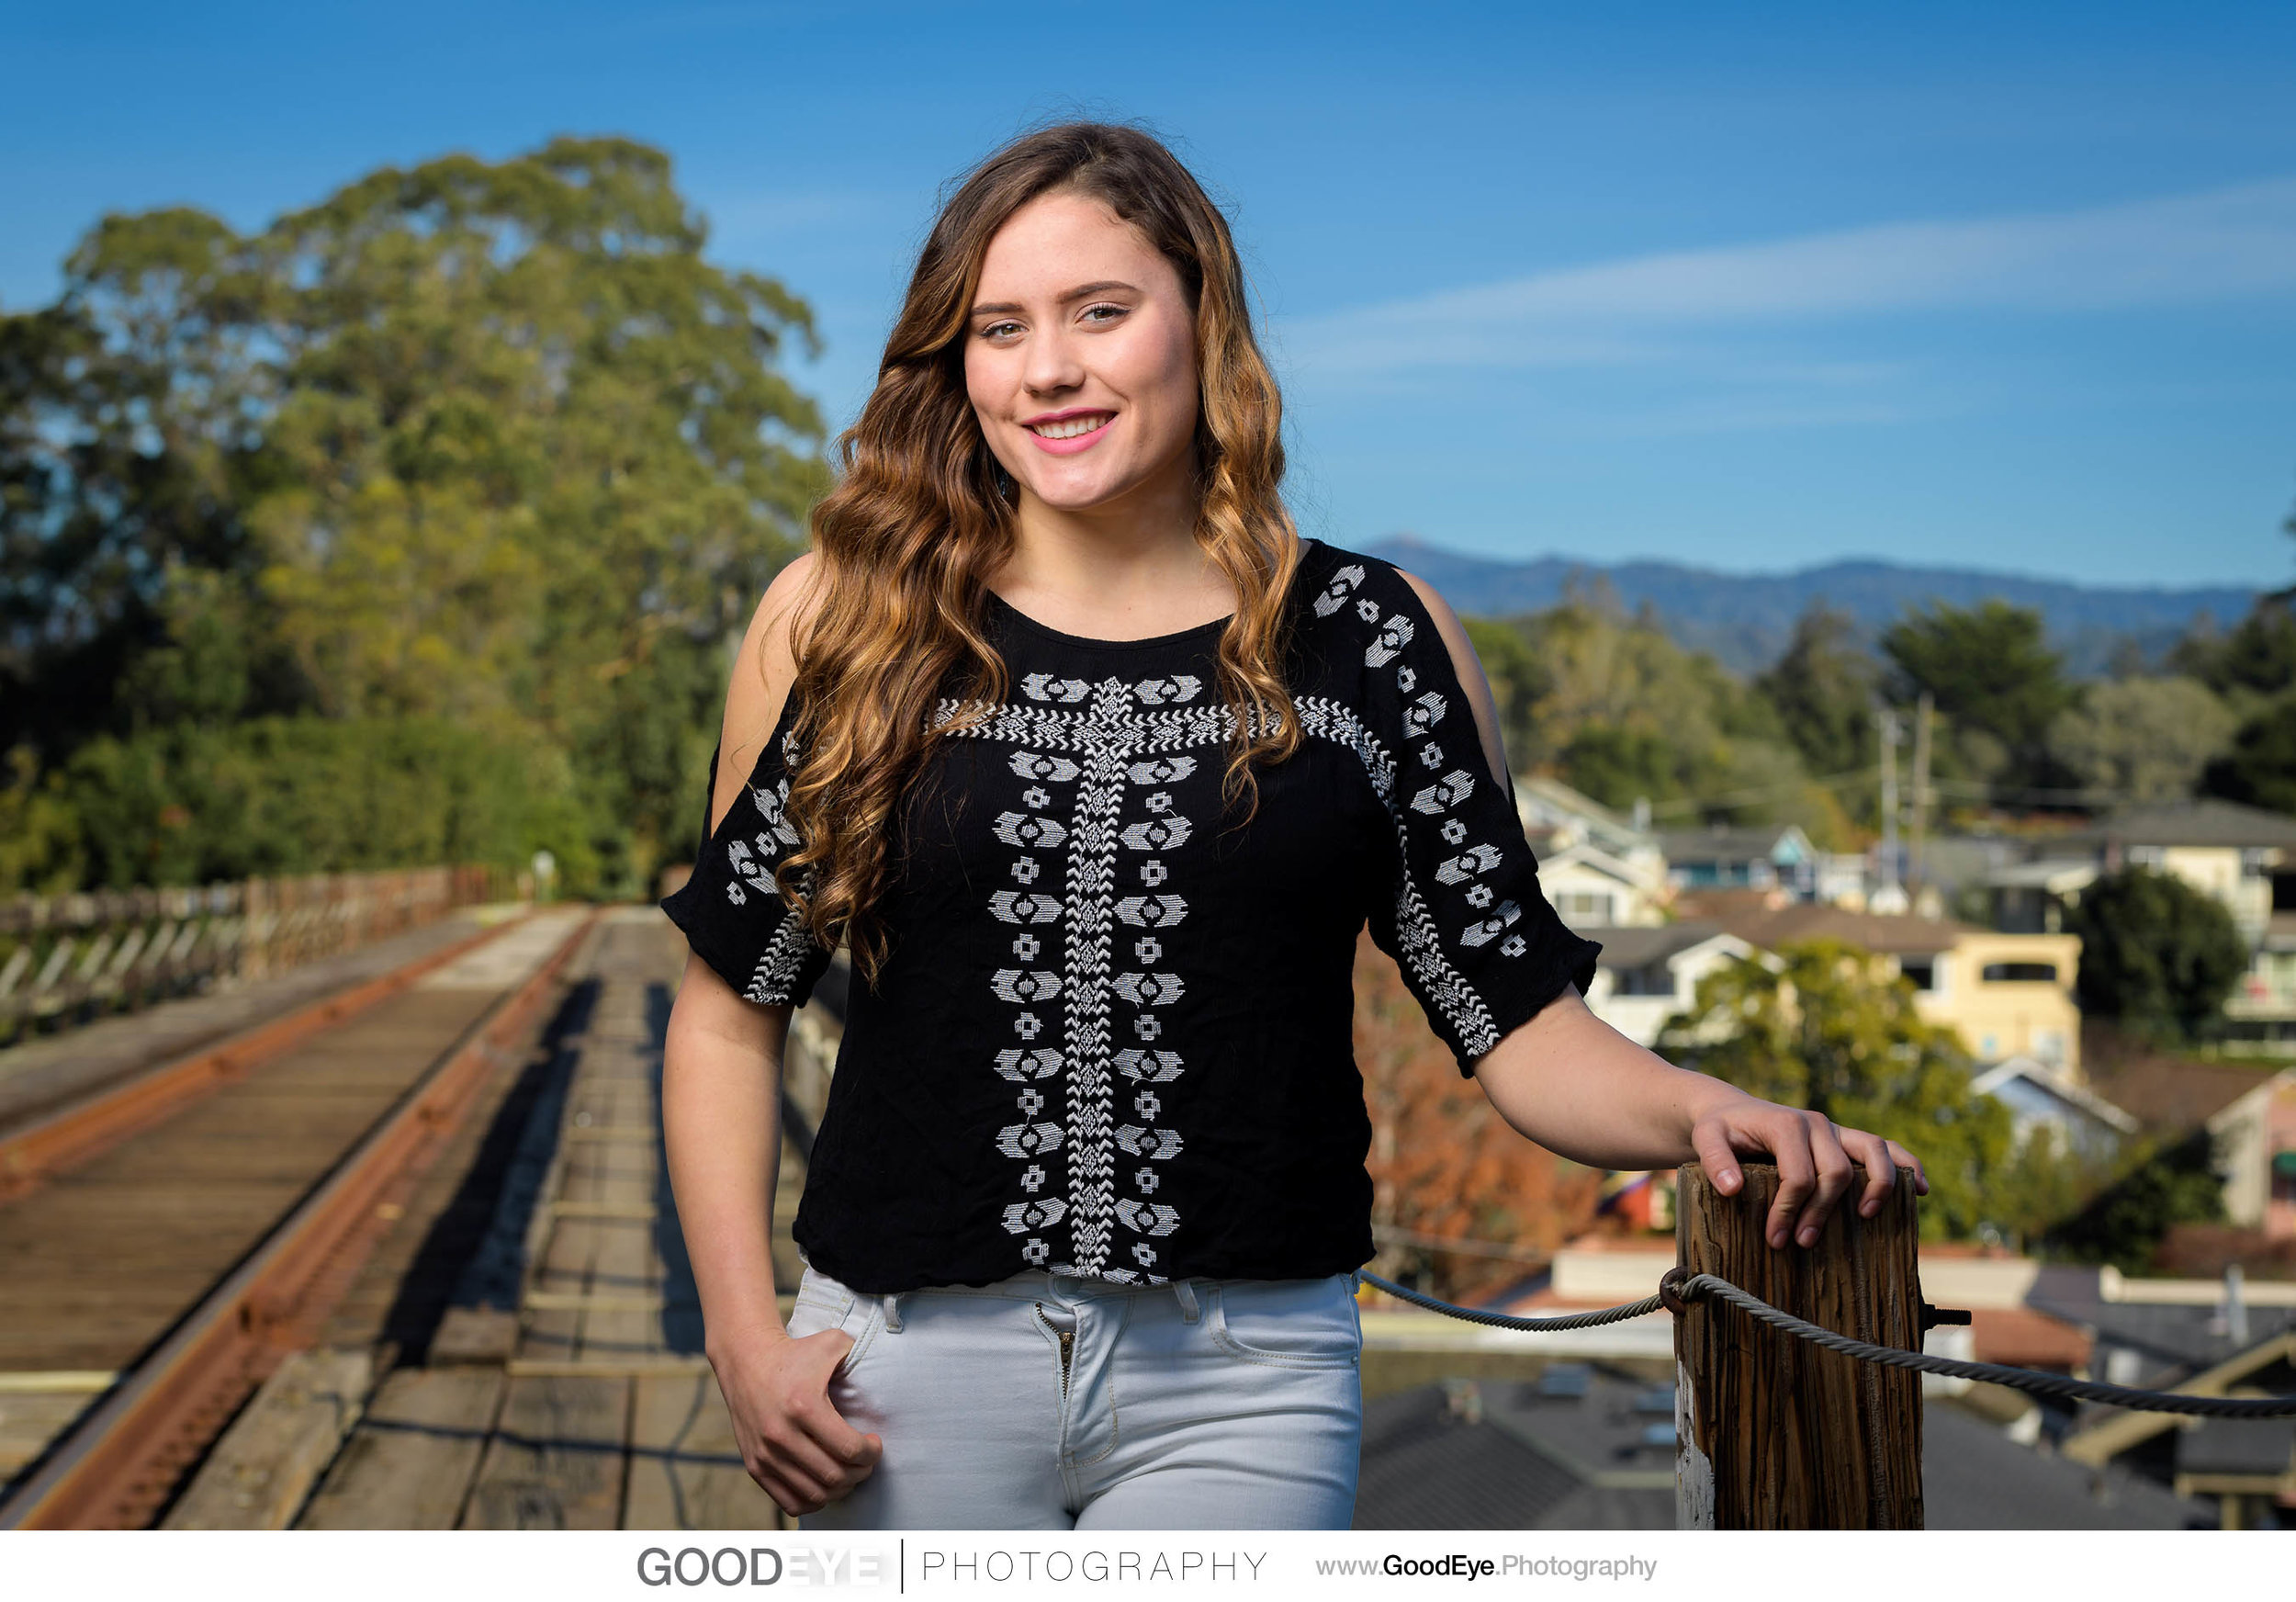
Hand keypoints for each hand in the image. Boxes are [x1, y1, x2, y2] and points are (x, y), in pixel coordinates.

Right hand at [711, 1325, 882, 1515]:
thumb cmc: (795, 1353)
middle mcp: (781, 1434)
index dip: (871, 1453)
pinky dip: (814, 1500)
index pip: (849, 1449)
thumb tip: (886, 1368)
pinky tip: (824, 1484)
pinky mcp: (754, 1466)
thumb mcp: (831, 1342)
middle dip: (861, 1472)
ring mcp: (766, 1454)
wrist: (746, 1360)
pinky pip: (790, 1502)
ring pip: (815, 1494)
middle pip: (834, 1476)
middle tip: (866, 1460)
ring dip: (840, 1489)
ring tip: (848, 1472)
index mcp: (803, 1406)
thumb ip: (860, 1352)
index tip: (874, 1443)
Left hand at [1687, 1093, 1928, 1249]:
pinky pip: (1886, 1148)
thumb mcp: (1706, 1139)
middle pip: (1836, 1171)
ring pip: (1872, 1152)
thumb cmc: (1720, 1130)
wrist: (1731, 1112)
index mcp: (1786, 1124)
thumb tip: (1733, 1190)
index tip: (1776, 1238)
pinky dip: (1907, 1165)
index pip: (1798, 1173)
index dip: (1789, 1209)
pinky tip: (1921, 1189)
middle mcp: (1817, 1124)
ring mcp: (1836, 1131)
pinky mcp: (1846, 1140)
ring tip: (1866, 1217)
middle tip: (1801, 1243)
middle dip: (1821, 1211)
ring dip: (1876, 1186)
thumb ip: (1714, 1160)